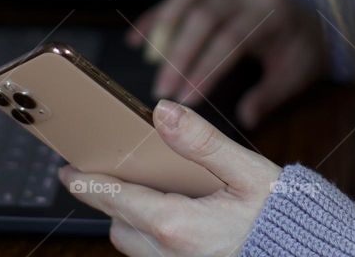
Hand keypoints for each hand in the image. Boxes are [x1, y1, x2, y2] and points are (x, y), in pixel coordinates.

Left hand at [59, 100, 280, 256]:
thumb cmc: (288, 218)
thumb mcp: (249, 171)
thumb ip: (203, 142)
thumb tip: (164, 112)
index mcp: (180, 226)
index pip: (116, 200)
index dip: (87, 183)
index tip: (67, 171)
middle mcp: (174, 255)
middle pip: (119, 226)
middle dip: (109, 200)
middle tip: (107, 171)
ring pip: (135, 245)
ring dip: (130, 218)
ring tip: (142, 186)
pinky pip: (157, 254)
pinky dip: (153, 232)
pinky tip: (175, 208)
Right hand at [127, 0, 329, 126]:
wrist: (313, 18)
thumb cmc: (301, 51)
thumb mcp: (295, 76)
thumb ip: (269, 95)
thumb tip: (245, 117)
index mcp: (272, 12)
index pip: (232, 39)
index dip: (205, 68)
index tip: (185, 98)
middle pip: (205, 16)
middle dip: (180, 54)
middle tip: (161, 90)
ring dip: (165, 27)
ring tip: (149, 61)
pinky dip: (158, 16)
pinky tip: (138, 40)